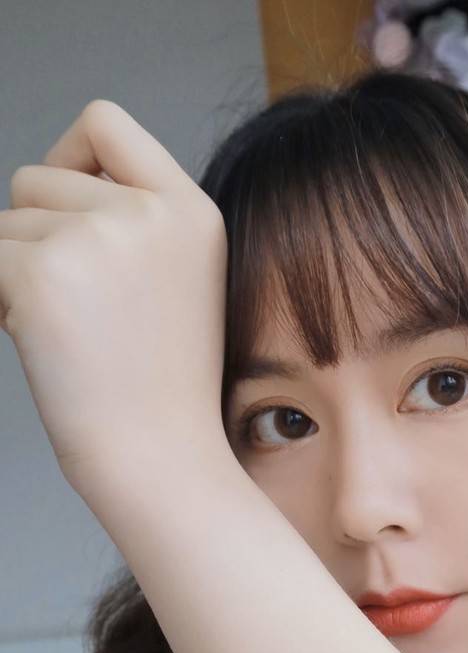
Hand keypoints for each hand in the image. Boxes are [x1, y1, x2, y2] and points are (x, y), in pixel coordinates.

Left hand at [0, 99, 227, 495]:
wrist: (161, 457)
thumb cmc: (164, 387)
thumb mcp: (183, 281)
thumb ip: (134, 222)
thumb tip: (49, 191)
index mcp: (190, 209)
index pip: (105, 121)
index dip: (71, 156)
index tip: (68, 210)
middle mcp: (146, 211)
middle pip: (39, 177)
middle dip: (39, 234)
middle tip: (83, 307)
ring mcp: (95, 239)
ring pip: (8, 224)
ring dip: (20, 273)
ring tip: (76, 333)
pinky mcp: (42, 275)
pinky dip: (3, 304)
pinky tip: (51, 347)